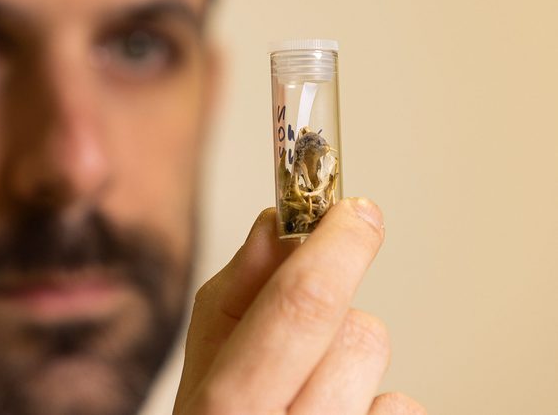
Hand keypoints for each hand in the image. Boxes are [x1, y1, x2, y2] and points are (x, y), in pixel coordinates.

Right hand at [173, 198, 425, 413]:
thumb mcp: (206, 364)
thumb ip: (235, 292)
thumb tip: (276, 226)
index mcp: (225, 409)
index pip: (299, 309)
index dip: (335, 249)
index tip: (355, 210)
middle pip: (355, 335)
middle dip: (344, 290)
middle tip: (349, 239)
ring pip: (380, 365)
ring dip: (348, 353)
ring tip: (311, 373)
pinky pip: (400, 407)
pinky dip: (372, 398)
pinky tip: (337, 410)